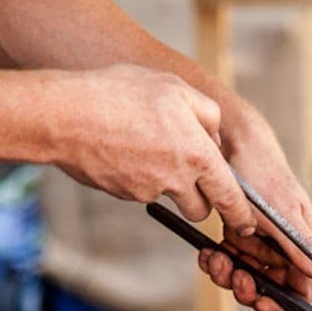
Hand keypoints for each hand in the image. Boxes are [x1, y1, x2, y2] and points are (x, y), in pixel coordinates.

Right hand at [52, 64, 257, 233]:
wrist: (65, 116)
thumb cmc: (120, 94)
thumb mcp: (174, 87)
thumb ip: (207, 113)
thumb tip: (215, 136)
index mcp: (197, 156)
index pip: (230, 198)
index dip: (241, 215)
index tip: (246, 223)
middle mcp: (175, 181)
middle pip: (201, 209)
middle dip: (201, 199)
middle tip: (191, 172)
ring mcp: (147, 191)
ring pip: (168, 198)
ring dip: (168, 184)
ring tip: (149, 147)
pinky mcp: (123, 194)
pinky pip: (141, 189)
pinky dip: (139, 175)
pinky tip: (124, 147)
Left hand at [198, 110, 311, 310]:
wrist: (226, 138)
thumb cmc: (261, 169)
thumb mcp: (280, 212)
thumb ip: (300, 246)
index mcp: (302, 243)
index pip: (301, 288)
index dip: (283, 302)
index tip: (262, 303)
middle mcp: (282, 246)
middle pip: (270, 287)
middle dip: (247, 285)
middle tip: (232, 274)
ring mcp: (260, 241)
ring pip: (246, 275)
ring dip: (228, 271)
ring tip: (216, 256)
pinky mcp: (238, 233)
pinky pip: (228, 259)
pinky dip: (217, 259)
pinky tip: (209, 250)